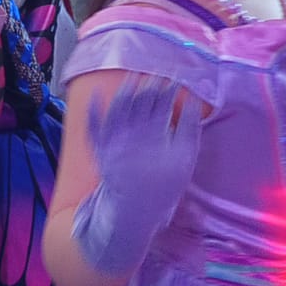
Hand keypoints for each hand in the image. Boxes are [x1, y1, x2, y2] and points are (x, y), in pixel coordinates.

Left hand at [73, 75, 204, 277]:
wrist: (137, 211)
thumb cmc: (164, 184)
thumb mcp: (185, 157)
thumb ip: (190, 127)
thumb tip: (193, 99)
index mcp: (156, 134)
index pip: (162, 102)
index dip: (169, 88)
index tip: (175, 77)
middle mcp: (133, 134)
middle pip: (140, 100)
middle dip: (150, 85)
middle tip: (157, 74)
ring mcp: (114, 140)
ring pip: (118, 107)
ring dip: (127, 89)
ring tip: (135, 77)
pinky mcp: (99, 149)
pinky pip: (92, 126)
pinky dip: (93, 109)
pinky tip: (94, 92)